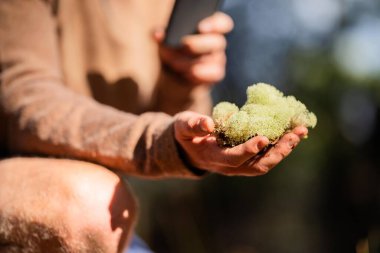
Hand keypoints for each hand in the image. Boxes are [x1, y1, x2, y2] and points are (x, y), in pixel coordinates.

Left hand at [154, 12, 233, 84]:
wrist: (172, 80)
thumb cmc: (171, 55)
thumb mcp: (163, 43)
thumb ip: (161, 36)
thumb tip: (158, 34)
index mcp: (207, 28)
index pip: (221, 22)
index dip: (215, 24)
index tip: (201, 28)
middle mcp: (215, 42)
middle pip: (218, 41)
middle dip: (196, 44)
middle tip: (183, 45)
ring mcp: (218, 59)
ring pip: (213, 59)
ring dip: (191, 62)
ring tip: (174, 64)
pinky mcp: (215, 74)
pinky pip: (214, 73)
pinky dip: (200, 73)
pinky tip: (187, 74)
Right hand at [174, 111, 307, 175]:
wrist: (190, 150)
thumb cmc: (186, 135)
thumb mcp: (183, 127)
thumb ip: (193, 124)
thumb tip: (208, 124)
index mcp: (214, 157)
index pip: (233, 158)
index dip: (248, 150)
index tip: (262, 138)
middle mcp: (230, 166)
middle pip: (258, 166)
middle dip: (278, 152)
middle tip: (294, 135)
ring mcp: (240, 165)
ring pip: (266, 163)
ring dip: (284, 149)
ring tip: (300, 132)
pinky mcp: (247, 159)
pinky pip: (267, 156)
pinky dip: (281, 145)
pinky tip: (293, 132)